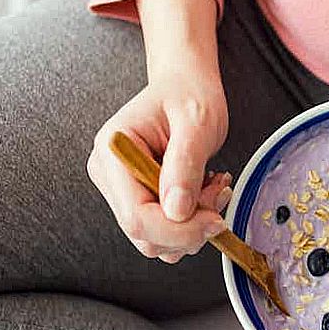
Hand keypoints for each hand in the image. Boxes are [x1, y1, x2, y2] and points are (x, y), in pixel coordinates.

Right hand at [87, 0, 228, 263]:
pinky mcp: (139, 201)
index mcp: (113, 153)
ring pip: (158, 241)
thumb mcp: (197, 122)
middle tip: (219, 192)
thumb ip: (186, 164)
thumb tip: (177, 211)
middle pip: (146, 235)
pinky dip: (192, 224)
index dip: (179, 230)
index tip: (215, 219)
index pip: (137, 217)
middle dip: (191, 228)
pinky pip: (166, 233)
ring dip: (195, 226)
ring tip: (214, 186)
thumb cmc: (189, 95)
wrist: (185, 87)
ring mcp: (122, 192)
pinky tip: (204, 193)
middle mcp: (109, 177)